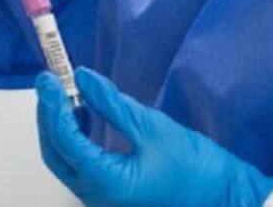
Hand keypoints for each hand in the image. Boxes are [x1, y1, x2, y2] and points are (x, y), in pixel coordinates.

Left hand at [35, 68, 272, 206]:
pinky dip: (73, 137)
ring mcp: (102, 198)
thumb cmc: (196, 169)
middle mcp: (97, 196)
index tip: (48, 77)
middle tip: (48, 81)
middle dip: (48, 115)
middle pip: (56, 153)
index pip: (65, 141)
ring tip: (61, 92)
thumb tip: (80, 78)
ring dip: (59, 125)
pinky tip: (80, 113)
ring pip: (65, 159)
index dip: (52, 106)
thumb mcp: (153, 128)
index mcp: (107, 183)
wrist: (225, 200)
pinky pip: (80, 164)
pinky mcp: (109, 192)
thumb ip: (112, 104)